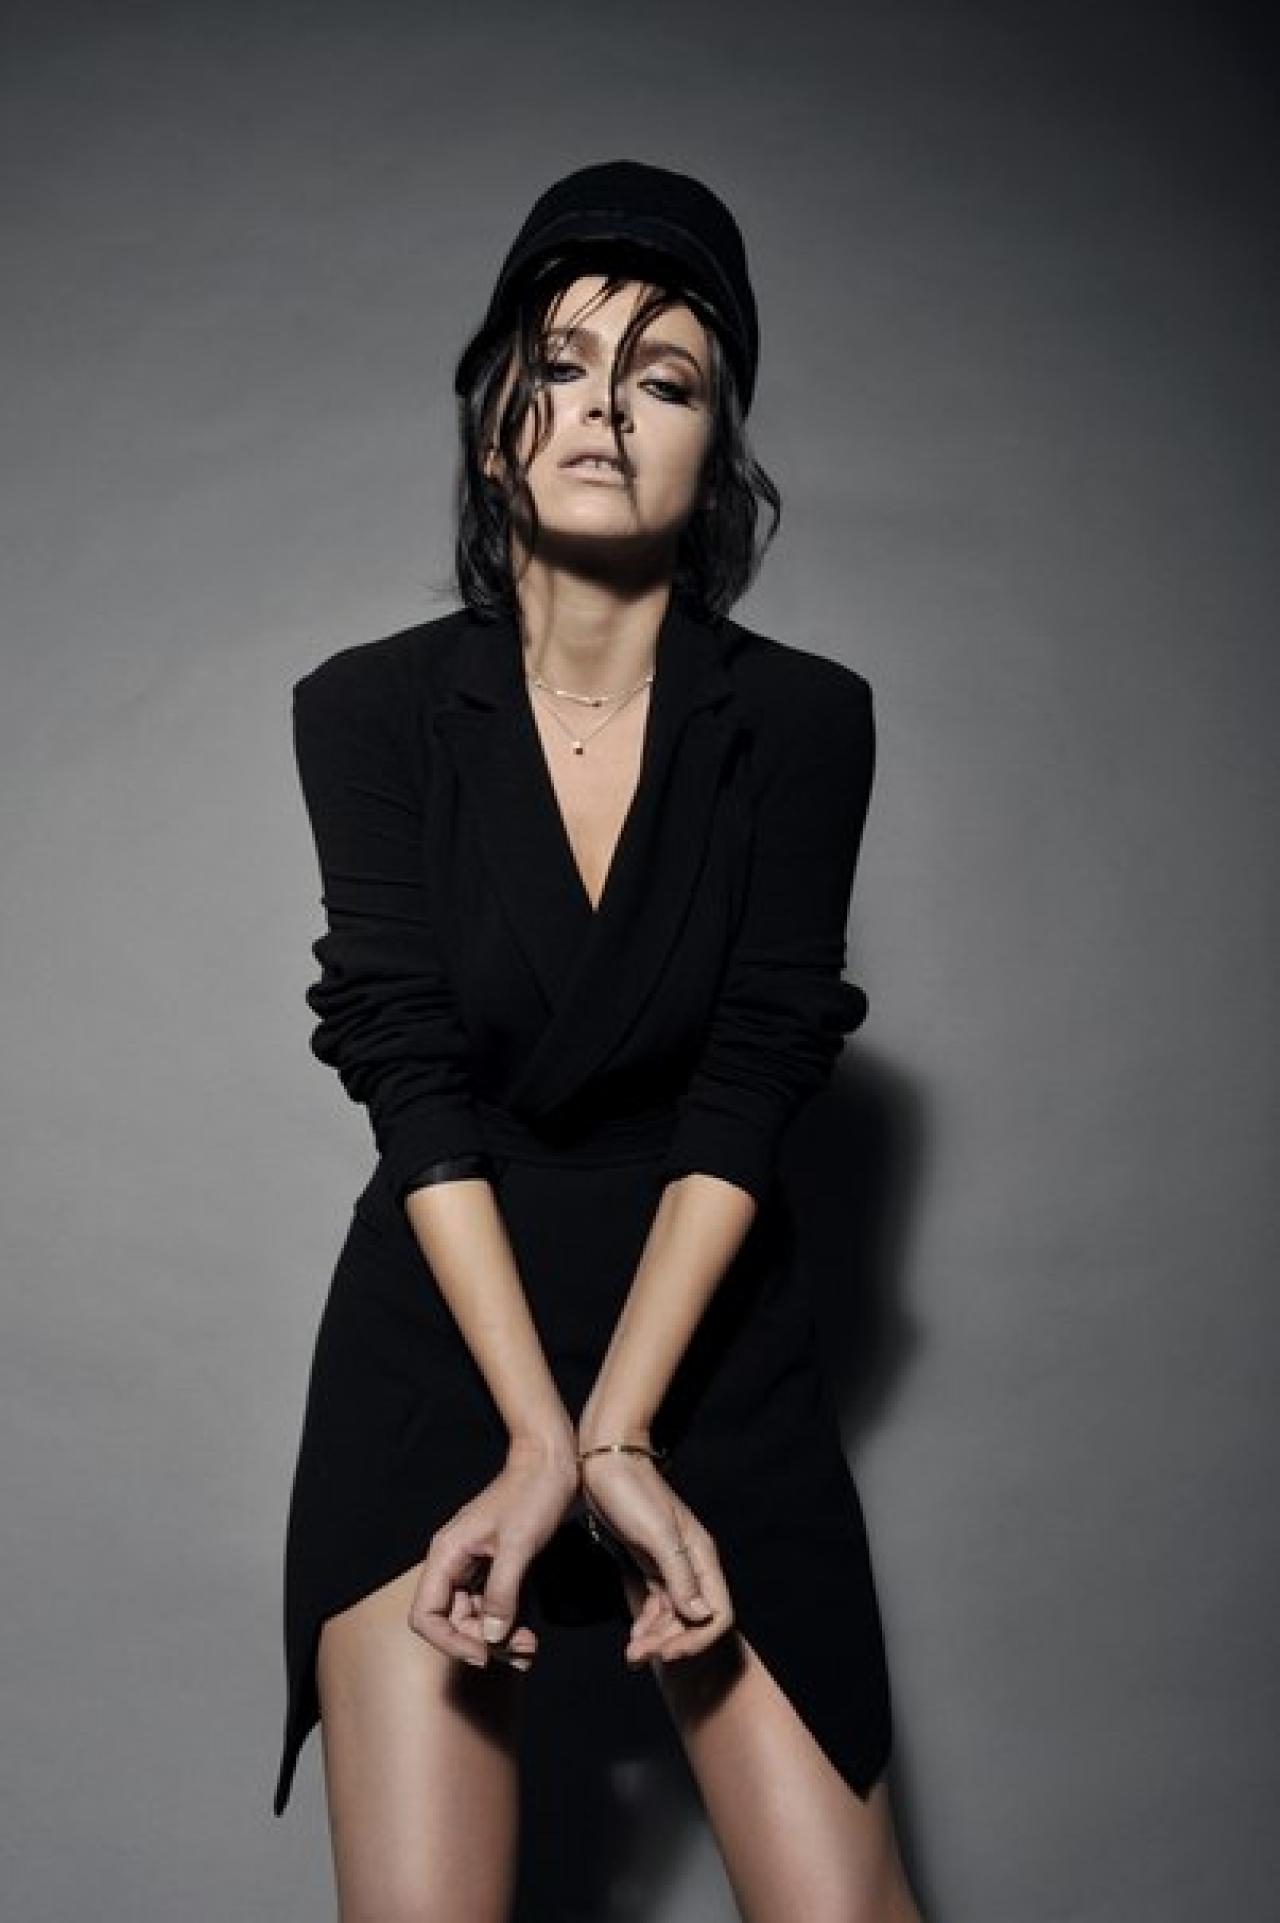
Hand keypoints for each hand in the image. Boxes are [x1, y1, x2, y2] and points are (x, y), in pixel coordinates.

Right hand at [409, 1439, 578, 1670]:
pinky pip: (492, 1605)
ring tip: (529, 1648)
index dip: (449, 1642)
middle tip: (520, 1653)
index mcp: (447, 1554)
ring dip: (498, 1638)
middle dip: (482, 1642)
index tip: (483, 1654)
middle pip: (452, 1621)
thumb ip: (502, 1592)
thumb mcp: (518, 1545)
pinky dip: (508, 1624)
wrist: (553, 1461)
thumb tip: (491, 1636)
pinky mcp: (495, 1566)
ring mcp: (474, 1565)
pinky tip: (528, 1635)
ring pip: (474, 1618)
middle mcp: (454, 1562)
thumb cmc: (533, 1492)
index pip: (426, 1614)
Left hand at [578, 1446, 733, 1665]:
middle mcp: (692, 1565)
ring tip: (631, 1654)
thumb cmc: (632, 1492)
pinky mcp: (651, 1565)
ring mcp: (671, 1566)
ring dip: (657, 1638)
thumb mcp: (657, 1534)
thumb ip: (681, 1575)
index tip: (668, 1654)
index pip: (717, 1614)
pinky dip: (648, 1624)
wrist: (606, 1464)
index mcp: (702, 1557)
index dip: (697, 1640)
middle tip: (637, 1657)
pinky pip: (658, 1605)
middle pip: (693, 1621)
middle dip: (669, 1643)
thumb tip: (701, 1616)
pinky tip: (634, 1635)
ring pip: (674, 1616)